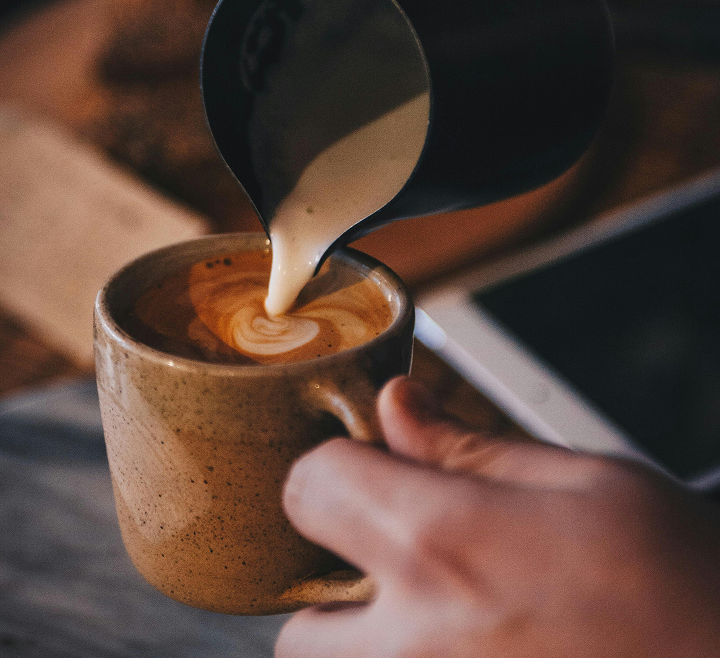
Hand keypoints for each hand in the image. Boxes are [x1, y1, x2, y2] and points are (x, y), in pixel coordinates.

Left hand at [277, 376, 719, 657]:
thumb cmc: (685, 582)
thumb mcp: (586, 482)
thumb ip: (469, 449)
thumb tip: (394, 408)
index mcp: (441, 549)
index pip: (310, 489)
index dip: (335, 466)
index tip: (367, 468)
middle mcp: (415, 649)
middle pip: (299, 622)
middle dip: (337, 588)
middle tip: (402, 562)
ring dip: (364, 648)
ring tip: (444, 617)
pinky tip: (480, 647)